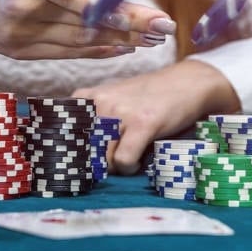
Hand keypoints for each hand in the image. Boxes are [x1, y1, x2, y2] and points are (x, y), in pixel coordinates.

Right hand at [0, 0, 175, 62]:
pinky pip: (65, 54)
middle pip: (86, 23)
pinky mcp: (20, 52)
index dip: (115, 9)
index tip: (148, 15)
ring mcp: (20, 36)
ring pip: (79, 42)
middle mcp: (23, 10)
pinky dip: (95, 51)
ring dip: (119, 41)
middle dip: (130, 27)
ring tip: (151, 40)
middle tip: (165, 29)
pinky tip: (121, 48)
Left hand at [73, 60, 240, 174]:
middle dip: (94, 163)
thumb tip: (76, 151)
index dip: (69, 150)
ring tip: (126, 159)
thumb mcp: (116, 98)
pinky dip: (129, 167)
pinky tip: (137, 161)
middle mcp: (101, 102)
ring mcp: (121, 112)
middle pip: (83, 149)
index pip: (64, 128)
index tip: (75, 161)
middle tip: (108, 163)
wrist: (187, 83)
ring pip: (102, 157)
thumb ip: (95, 116)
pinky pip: (123, 159)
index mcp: (90, 96)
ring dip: (113, 166)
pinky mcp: (142, 124)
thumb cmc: (150, 95)